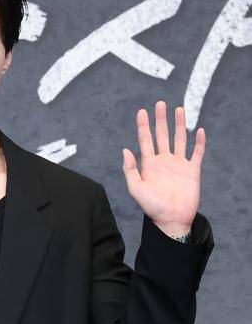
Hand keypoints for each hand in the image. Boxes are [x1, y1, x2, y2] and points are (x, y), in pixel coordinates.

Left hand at [122, 101, 205, 236]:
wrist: (172, 220)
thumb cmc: (152, 207)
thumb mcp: (136, 189)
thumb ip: (130, 170)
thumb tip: (125, 150)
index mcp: (150, 164)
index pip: (145, 140)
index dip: (143, 126)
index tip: (142, 112)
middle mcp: (164, 161)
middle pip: (162, 135)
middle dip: (161, 120)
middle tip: (160, 103)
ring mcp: (179, 165)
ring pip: (180, 140)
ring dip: (179, 125)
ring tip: (178, 109)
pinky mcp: (192, 170)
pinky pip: (197, 153)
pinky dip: (199, 142)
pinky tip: (198, 130)